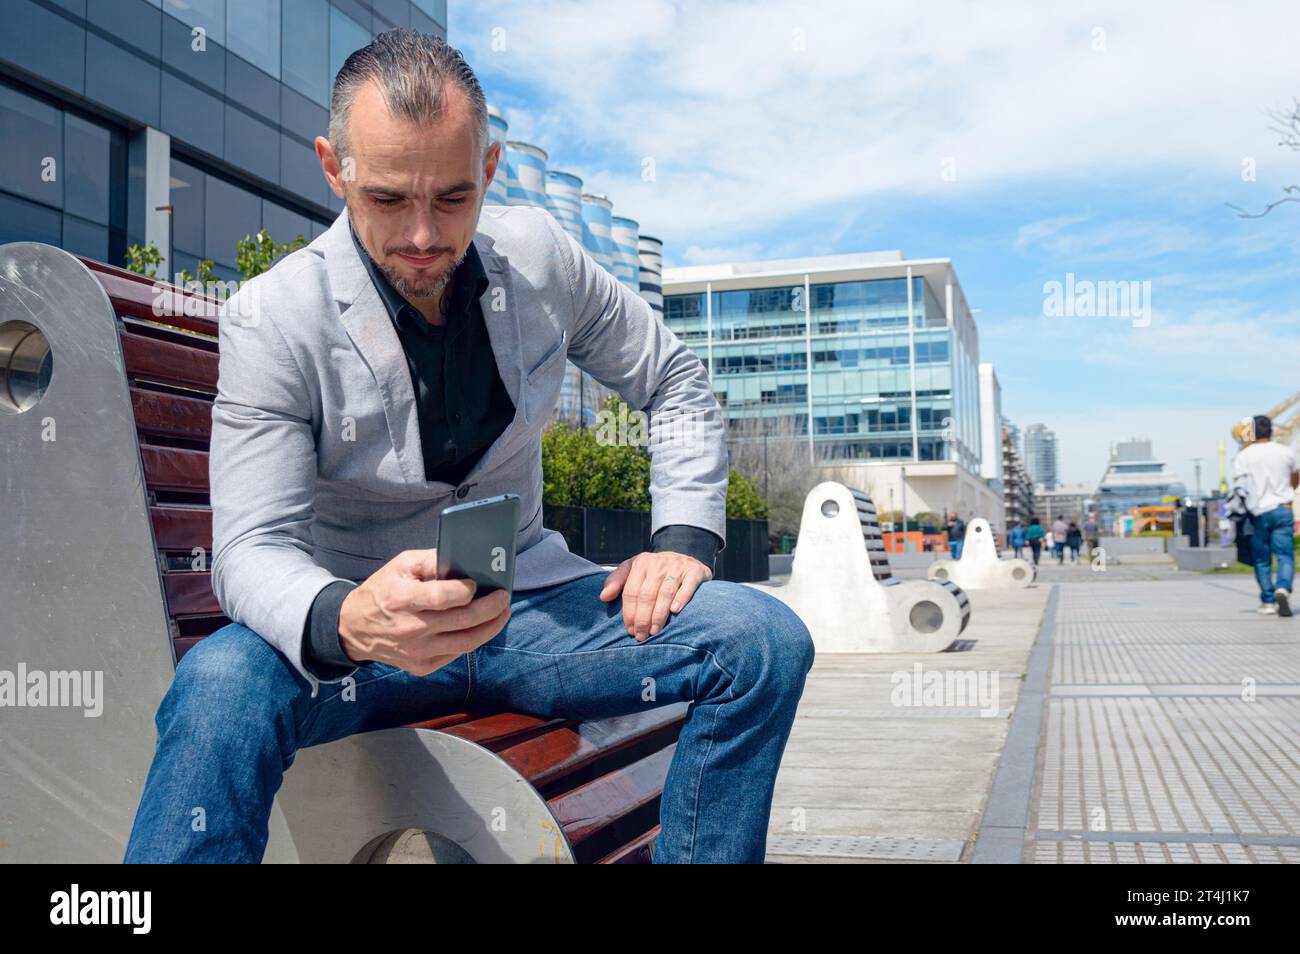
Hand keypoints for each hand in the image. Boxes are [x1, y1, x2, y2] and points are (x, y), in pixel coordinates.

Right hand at [338, 548, 511, 674]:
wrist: (354, 628)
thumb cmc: (382, 591)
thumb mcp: (400, 565)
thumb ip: (432, 560)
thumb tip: (464, 559)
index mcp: (403, 599)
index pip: (443, 597)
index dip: (466, 590)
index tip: (476, 584)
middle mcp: (411, 628)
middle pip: (463, 620)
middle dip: (491, 608)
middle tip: (504, 597)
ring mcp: (417, 651)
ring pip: (466, 642)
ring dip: (491, 627)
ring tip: (502, 613)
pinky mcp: (421, 665)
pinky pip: (456, 654)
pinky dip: (473, 639)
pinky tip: (481, 626)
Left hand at [599, 550, 711, 640]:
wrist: (684, 556)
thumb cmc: (654, 569)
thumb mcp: (633, 569)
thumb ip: (617, 581)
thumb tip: (603, 597)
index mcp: (641, 563)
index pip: (631, 592)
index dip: (629, 613)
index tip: (630, 629)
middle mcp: (658, 564)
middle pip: (647, 595)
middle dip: (642, 618)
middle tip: (641, 636)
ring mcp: (677, 567)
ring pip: (665, 593)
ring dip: (659, 615)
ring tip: (654, 631)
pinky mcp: (694, 571)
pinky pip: (687, 587)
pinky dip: (681, 599)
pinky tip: (675, 612)